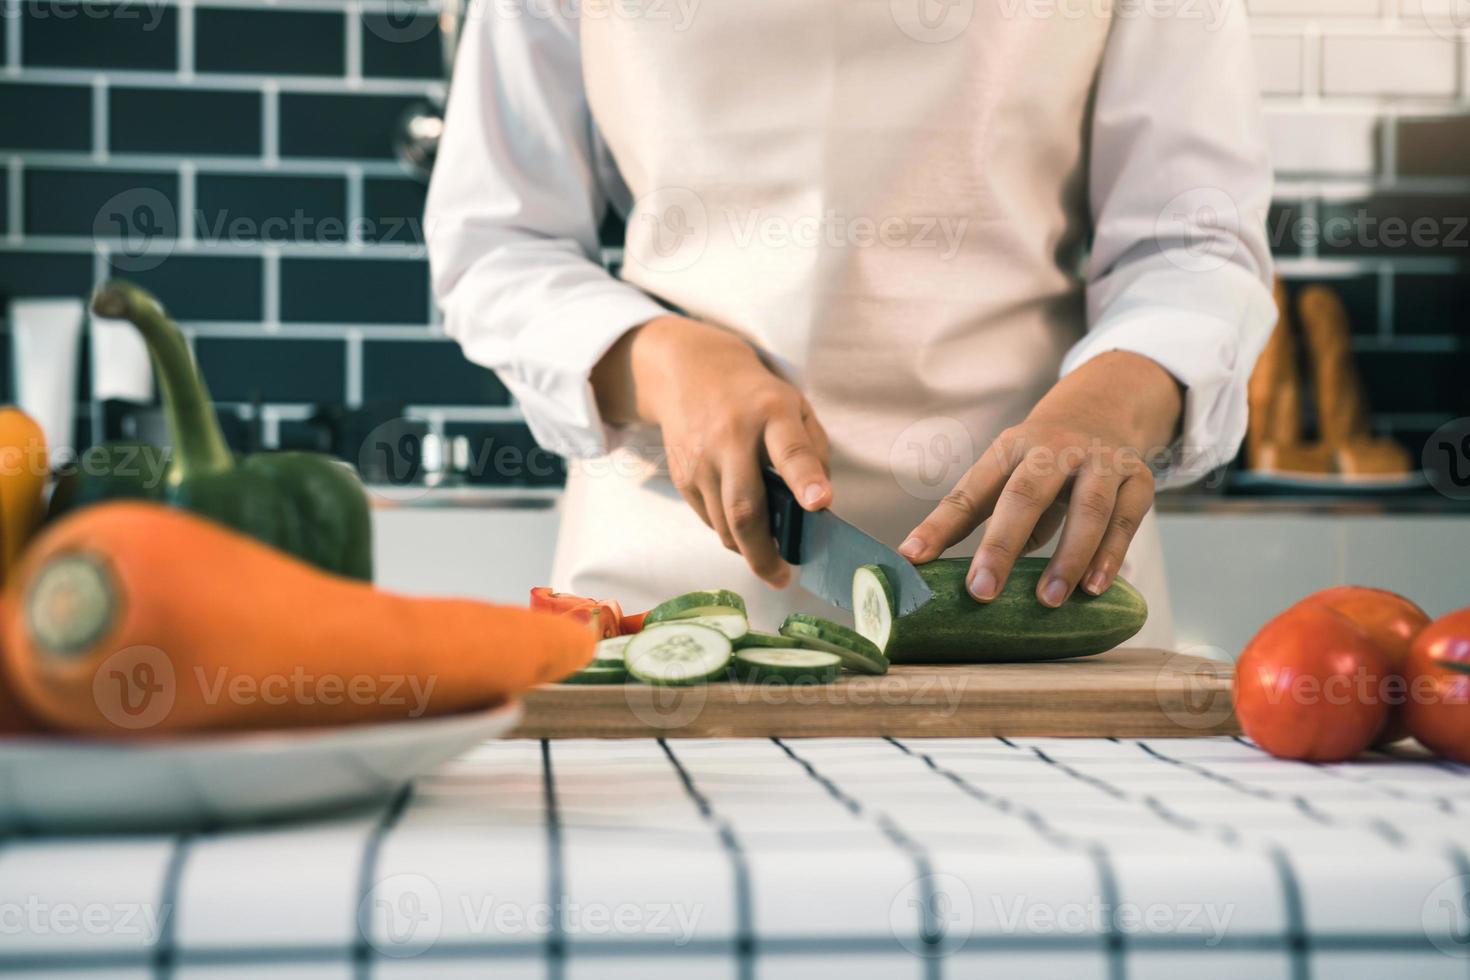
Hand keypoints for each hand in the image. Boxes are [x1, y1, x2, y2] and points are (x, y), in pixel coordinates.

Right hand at [593, 315, 831, 585]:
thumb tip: (817, 509)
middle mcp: (731, 437)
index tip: (821, 504)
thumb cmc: (757, 397)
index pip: (790, 450)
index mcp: (771, 413)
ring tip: (768, 553)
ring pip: (724, 524)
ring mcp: (701, 459)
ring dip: (748, 548)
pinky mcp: (682, 476)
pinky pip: (709, 519)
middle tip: (782, 577)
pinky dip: (729, 531)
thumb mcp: (795, 407)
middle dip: (764, 552)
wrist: (690, 372)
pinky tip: (742, 524)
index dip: (806, 479)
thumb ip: (812, 453)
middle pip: (745, 507)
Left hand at [898, 351, 1182, 606]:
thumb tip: (941, 571)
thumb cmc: (1041, 462)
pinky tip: (1094, 588)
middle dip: (1001, 545)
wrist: (1107, 409)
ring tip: (1047, 600)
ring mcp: (1100, 460)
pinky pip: (1125, 520)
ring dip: (1067, 557)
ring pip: (1087, 508)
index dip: (939, 526)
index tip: (911, 559)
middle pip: (1025, 495)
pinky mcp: (1138, 479)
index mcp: (1009, 448)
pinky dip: (1110, 555)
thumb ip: (979, 516)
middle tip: (981, 591)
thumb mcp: (1006, 474)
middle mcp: (1054, 448)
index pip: (969, 491)